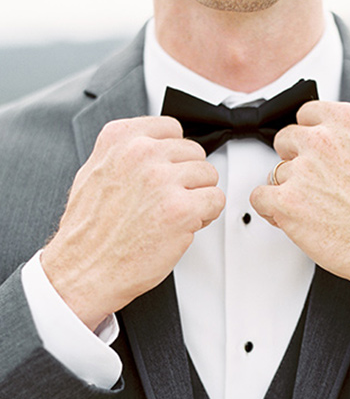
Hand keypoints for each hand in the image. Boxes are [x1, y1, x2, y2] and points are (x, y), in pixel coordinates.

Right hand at [42, 116, 224, 329]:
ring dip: (198, 196)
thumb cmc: (90, 232)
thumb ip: (124, 153)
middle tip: (168, 201)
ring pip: (209, 175)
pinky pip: (216, 200)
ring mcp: (163, 180)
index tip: (167, 172)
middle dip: (187, 178)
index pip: (171, 128)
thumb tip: (153, 147)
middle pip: (194, 152)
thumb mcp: (93, 172)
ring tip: (174, 214)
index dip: (173, 156)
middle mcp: (142, 153)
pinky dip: (206, 215)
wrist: (85, 270)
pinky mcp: (182, 209)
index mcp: (119, 139)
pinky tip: (184, 225)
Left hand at [250, 101, 349, 316]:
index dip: (308, 136)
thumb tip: (345, 141)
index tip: (310, 150)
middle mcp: (322, 142)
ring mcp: (302, 171)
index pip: (307, 114)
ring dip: (288, 191)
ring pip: (275, 173)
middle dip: (295, 161)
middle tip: (312, 184)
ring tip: (313, 211)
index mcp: (348, 124)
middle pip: (285, 141)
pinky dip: (270, 210)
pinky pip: (259, 197)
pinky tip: (289, 219)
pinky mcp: (286, 203)